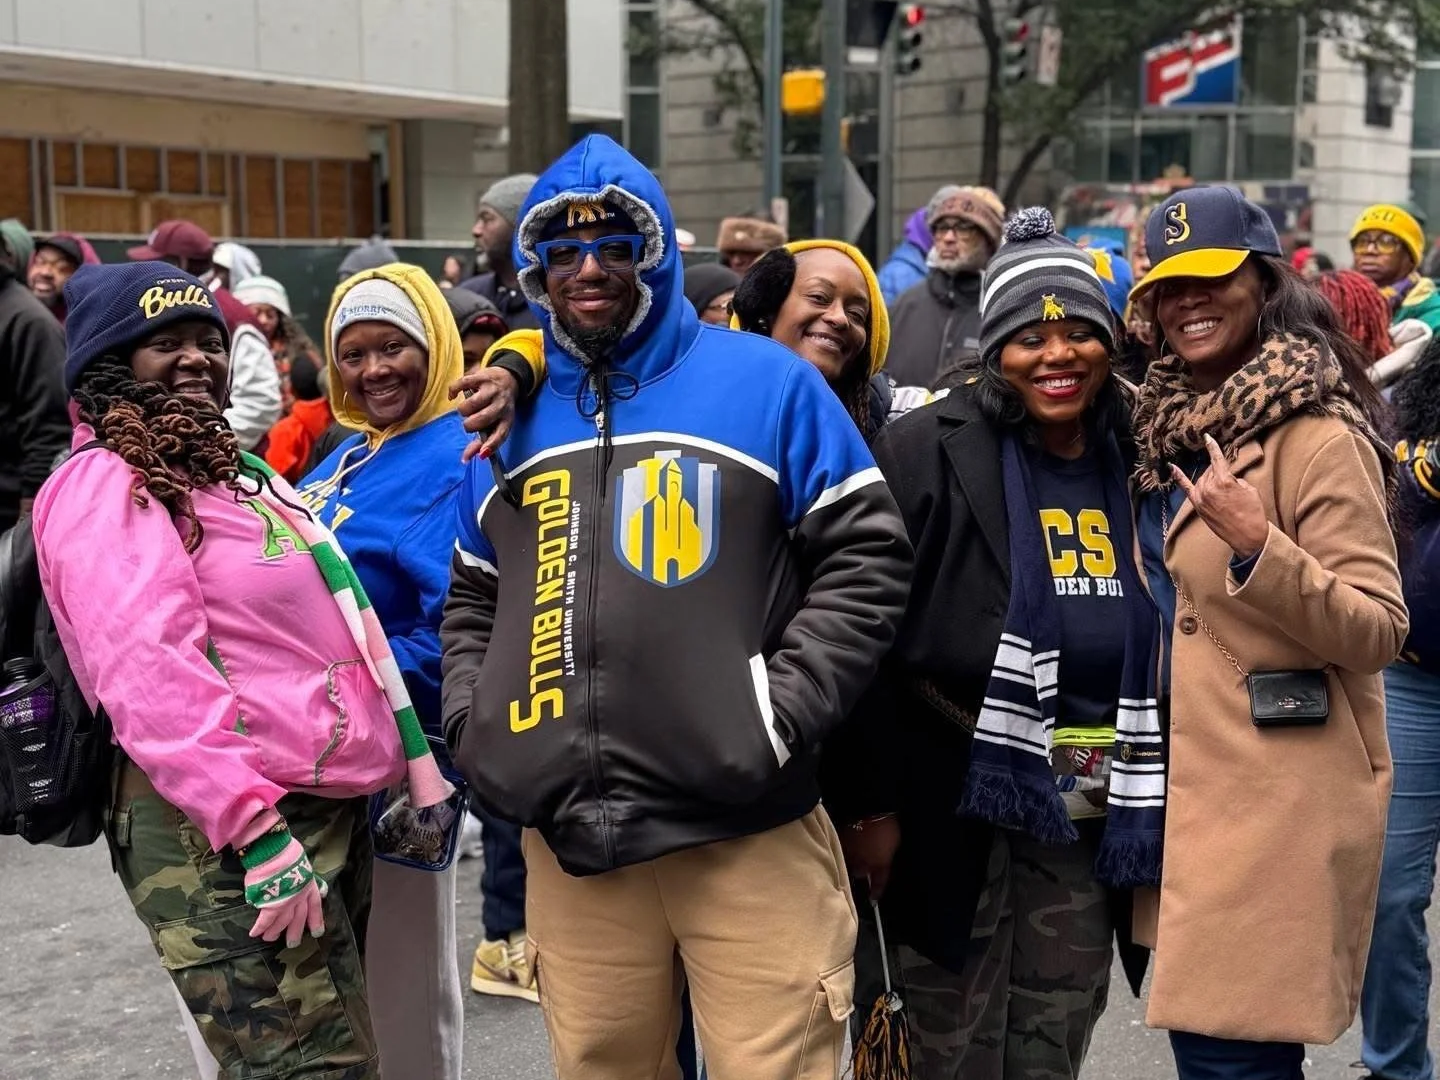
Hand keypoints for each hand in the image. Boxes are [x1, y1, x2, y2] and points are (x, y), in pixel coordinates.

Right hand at [241, 831, 326, 948]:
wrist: (275, 851)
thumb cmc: (287, 853)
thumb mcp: (305, 864)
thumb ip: (309, 878)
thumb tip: (320, 889)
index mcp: (309, 886)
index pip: (315, 906)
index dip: (316, 919)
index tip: (318, 932)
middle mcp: (300, 896)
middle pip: (299, 918)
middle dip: (296, 931)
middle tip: (293, 944)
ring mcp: (286, 902)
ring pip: (283, 921)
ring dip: (275, 931)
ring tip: (269, 939)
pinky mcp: (271, 904)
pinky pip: (265, 920)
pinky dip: (260, 927)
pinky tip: (254, 933)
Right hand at [447, 366, 519, 463]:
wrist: (509, 379)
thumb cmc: (498, 408)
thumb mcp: (495, 424)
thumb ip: (481, 443)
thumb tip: (465, 459)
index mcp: (506, 420)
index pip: (501, 435)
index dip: (490, 445)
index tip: (481, 454)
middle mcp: (501, 406)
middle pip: (480, 420)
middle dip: (469, 424)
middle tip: (470, 421)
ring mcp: (491, 390)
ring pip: (469, 405)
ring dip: (463, 410)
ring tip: (467, 408)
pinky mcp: (481, 377)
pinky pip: (462, 384)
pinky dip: (453, 391)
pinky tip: (453, 396)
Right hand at [838, 814, 900, 902]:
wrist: (871, 807)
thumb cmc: (887, 826)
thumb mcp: (893, 844)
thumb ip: (886, 858)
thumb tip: (882, 863)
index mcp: (879, 864)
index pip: (879, 882)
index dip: (877, 891)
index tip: (873, 899)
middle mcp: (862, 862)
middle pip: (859, 873)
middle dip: (860, 872)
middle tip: (862, 869)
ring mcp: (850, 851)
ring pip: (847, 862)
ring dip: (850, 861)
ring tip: (851, 857)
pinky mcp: (840, 840)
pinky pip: (840, 849)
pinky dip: (842, 850)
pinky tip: (843, 847)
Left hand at [1171, 434, 1269, 559]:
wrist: (1247, 536)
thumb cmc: (1253, 512)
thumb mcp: (1249, 489)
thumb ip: (1234, 479)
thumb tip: (1225, 476)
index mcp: (1224, 481)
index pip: (1217, 459)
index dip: (1213, 447)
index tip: (1207, 437)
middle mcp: (1209, 487)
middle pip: (1210, 471)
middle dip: (1220, 473)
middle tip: (1231, 486)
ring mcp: (1200, 497)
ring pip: (1202, 479)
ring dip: (1211, 480)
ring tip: (1224, 493)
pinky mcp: (1197, 506)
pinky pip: (1185, 488)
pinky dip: (1179, 477)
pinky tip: (1172, 466)